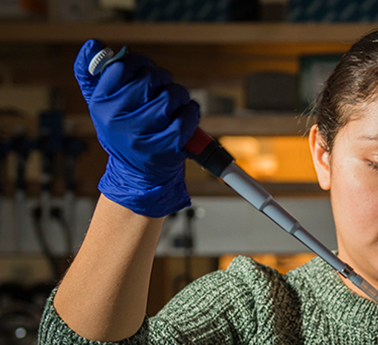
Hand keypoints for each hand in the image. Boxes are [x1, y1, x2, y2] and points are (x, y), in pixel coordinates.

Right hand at [74, 39, 199, 217]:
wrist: (137, 176)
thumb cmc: (124, 132)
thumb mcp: (103, 106)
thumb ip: (94, 74)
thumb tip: (93, 44)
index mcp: (100, 105)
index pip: (123, 67)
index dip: (141, 63)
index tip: (147, 69)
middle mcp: (117, 121)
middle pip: (151, 79)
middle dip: (164, 80)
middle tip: (165, 89)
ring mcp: (141, 137)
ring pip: (171, 96)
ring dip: (180, 95)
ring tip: (177, 103)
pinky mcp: (164, 150)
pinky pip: (186, 118)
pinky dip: (192, 112)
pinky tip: (188, 115)